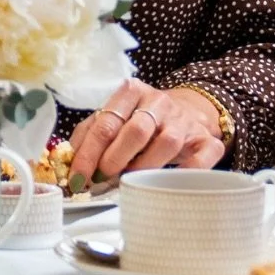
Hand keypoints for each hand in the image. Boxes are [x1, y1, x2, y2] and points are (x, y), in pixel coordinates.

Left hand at [67, 79, 225, 186]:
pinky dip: (185, 173)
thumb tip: (67, 164)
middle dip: (114, 160)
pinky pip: (199, 160)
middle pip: (135, 131)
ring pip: (166, 143)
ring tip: (130, 180)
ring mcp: (184, 121)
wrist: (189, 110)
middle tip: (102, 179)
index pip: (105, 123)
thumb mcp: (114, 116)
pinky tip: (167, 183)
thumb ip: (89, 135)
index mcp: (131, 91)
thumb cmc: (141, 118)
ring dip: (144, 167)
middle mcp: (159, 101)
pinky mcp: (206, 140)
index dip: (88, 155)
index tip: (77, 179)